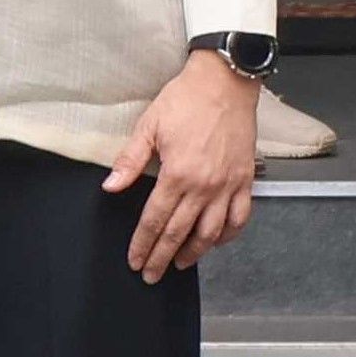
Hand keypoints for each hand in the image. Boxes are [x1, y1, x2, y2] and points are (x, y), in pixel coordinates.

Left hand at [105, 55, 259, 281]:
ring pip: (211, 233)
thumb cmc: (186, 100)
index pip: (155, 220)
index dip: (143, 244)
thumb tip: (110, 187)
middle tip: (151, 275)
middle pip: (179, 233)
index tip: (135, 261)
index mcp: (177, 174)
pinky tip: (216, 241)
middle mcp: (204, 186)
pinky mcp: (245, 180)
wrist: (225, 81)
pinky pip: (239, 218)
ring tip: (181, 264)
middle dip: (162, 258)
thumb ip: (130, 160)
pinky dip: (228, 235)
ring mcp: (227, 185)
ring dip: (195, 253)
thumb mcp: (150, 126)